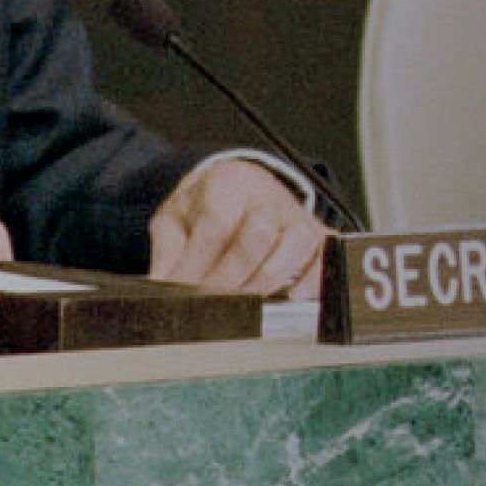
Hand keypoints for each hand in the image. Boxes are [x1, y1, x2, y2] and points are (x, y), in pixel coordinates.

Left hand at [148, 158, 328, 299]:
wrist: (237, 187)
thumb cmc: (204, 207)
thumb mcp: (174, 219)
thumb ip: (167, 253)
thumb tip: (161, 289)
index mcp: (227, 181)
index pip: (217, 224)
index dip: (199, 264)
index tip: (183, 292)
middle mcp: (266, 193)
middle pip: (258, 234)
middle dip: (233, 277)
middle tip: (211, 303)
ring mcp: (294, 213)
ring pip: (296, 242)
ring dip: (269, 279)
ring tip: (245, 303)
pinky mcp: (314, 232)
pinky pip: (324, 252)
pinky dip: (314, 276)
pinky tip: (294, 296)